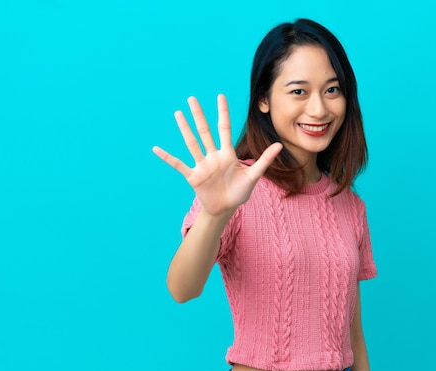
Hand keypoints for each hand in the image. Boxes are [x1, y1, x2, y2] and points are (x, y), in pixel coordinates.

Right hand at [153, 94, 282, 216]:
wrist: (226, 209)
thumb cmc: (239, 192)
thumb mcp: (253, 176)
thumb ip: (264, 160)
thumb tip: (279, 145)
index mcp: (227, 154)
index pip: (224, 129)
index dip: (223, 113)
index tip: (220, 96)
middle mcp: (212, 156)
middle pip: (204, 131)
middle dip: (199, 115)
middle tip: (192, 98)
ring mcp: (202, 165)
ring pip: (192, 143)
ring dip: (184, 129)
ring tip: (178, 114)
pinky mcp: (193, 176)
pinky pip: (178, 164)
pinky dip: (167, 157)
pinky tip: (156, 149)